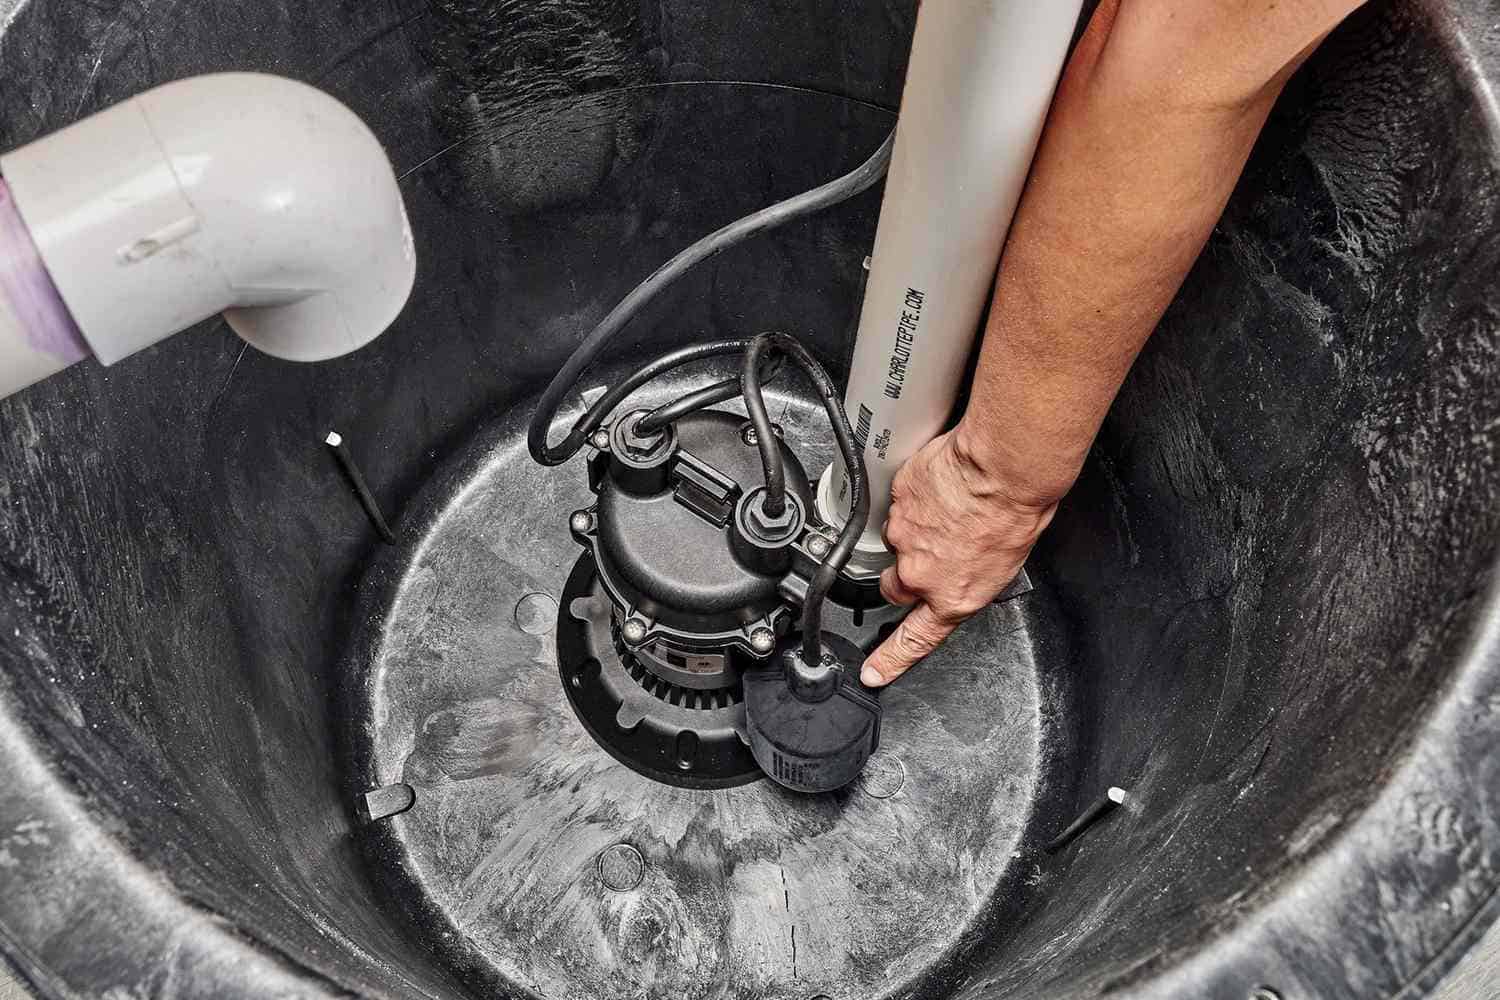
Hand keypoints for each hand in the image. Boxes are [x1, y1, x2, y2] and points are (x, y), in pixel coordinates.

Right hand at [860, 429, 1056, 686]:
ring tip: (948, 509)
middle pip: (894, 586)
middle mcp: (921, 574)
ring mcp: (903, 537)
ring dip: (917, 529)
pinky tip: (940, 487)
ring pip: (898, 539)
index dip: (890, 659)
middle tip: (929, 553)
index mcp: (953, 598)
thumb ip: (971, 577)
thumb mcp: (1006, 564)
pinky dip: (917, 497)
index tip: (872, 673)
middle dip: (906, 573)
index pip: (914, 640)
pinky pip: (899, 503)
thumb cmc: (1015, 514)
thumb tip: (964, 571)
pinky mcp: (896, 503)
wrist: (1002, 470)